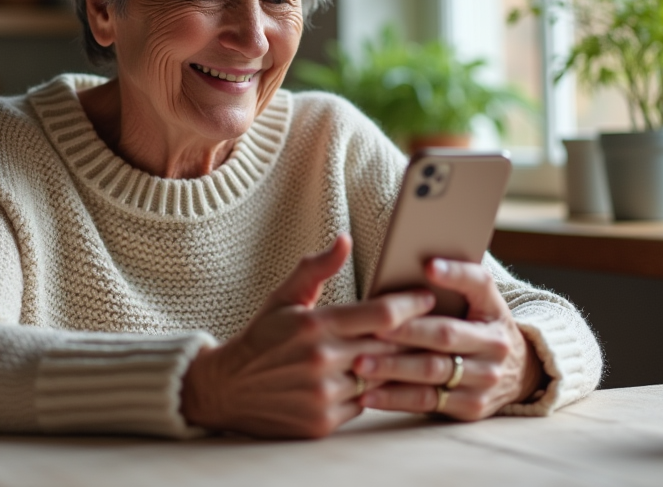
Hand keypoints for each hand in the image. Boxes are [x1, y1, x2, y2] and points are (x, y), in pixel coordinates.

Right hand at [180, 234, 435, 438]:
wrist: (226, 389)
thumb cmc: (261, 337)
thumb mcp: (284, 297)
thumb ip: (317, 268)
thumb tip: (344, 239)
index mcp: (314, 325)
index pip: (381, 315)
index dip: (411, 305)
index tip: (429, 298)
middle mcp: (321, 361)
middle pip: (389, 348)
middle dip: (414, 336)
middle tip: (436, 324)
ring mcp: (323, 395)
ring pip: (379, 379)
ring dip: (395, 367)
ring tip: (415, 352)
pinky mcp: (322, 423)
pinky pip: (363, 404)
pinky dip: (369, 391)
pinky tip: (372, 379)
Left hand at [353, 258, 543, 420]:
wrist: (518, 373)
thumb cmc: (481, 325)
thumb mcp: (481, 300)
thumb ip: (457, 280)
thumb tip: (420, 263)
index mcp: (494, 309)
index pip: (478, 284)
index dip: (454, 274)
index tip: (428, 265)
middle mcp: (495, 345)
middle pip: (445, 334)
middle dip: (406, 331)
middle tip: (372, 329)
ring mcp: (485, 379)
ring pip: (433, 371)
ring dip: (393, 369)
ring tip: (359, 365)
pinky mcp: (471, 407)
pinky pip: (428, 402)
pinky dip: (395, 399)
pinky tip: (368, 395)